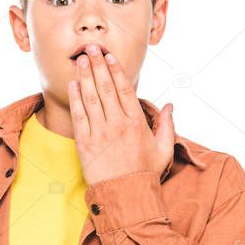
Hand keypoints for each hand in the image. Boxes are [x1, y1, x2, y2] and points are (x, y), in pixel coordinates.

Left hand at [67, 44, 174, 186]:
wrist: (125, 196)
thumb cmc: (145, 173)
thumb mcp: (163, 150)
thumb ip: (167, 126)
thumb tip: (171, 105)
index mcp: (136, 123)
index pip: (125, 89)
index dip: (116, 70)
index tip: (110, 56)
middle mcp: (117, 124)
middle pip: (105, 88)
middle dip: (98, 65)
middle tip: (91, 48)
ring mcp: (99, 133)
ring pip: (90, 98)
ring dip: (85, 76)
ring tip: (81, 60)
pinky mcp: (84, 143)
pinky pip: (78, 116)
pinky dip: (75, 98)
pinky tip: (73, 84)